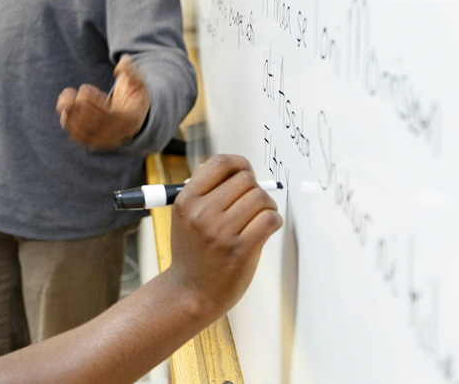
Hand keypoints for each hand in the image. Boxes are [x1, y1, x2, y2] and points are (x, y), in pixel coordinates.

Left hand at [56, 55, 150, 150]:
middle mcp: (118, 134)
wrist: (134, 114)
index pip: (110, 116)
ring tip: (64, 101)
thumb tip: (122, 63)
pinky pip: (80, 139)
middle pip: (94, 126)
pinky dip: (70, 126)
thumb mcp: (139, 81)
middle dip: (78, 110)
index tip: (84, 88)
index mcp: (130, 119)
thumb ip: (132, 70)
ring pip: (85, 134)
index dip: (95, 103)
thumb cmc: (135, 95)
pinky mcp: (95, 142)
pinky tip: (63, 112)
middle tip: (68, 94)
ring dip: (70, 118)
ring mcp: (106, 140)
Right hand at [166, 154, 282, 318]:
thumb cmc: (192, 253)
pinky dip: (274, 220)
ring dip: (267, 206)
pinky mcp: (240, 250)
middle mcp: (202, 214)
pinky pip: (269, 219)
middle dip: (255, 188)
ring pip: (260, 198)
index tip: (245, 172)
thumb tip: (233, 167)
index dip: (239, 164)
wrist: (190, 293)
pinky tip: (266, 227)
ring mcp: (221, 232)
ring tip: (260, 217)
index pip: (220, 164)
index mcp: (187, 201)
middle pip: (245, 180)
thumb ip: (203, 191)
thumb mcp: (185, 217)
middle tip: (253, 202)